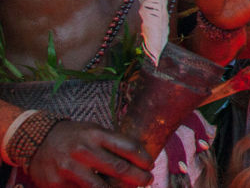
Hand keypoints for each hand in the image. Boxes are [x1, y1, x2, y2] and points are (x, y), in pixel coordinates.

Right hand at [28, 120, 152, 186]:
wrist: (37, 140)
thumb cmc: (73, 136)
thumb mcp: (93, 130)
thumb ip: (112, 142)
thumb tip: (139, 155)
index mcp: (95, 135)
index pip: (128, 147)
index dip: (143, 158)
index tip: (150, 165)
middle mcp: (83, 151)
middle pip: (118, 169)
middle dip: (138, 177)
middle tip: (147, 180)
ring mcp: (69, 169)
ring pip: (101, 187)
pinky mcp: (57, 184)